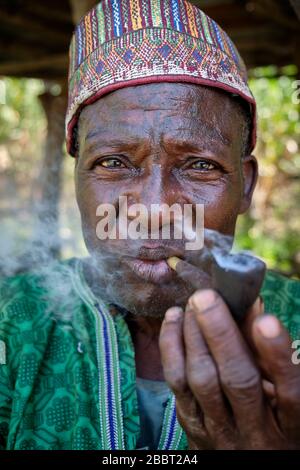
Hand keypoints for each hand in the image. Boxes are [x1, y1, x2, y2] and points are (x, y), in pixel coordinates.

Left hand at [159, 289, 299, 448]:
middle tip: (206, 297)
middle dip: (220, 334)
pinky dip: (172, 347)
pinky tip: (173, 319)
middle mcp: (255, 431)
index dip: (278, 356)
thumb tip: (253, 305)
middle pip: (238, 381)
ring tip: (193, 304)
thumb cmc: (271, 416)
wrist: (246, 458)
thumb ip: (267, 351)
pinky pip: (177, 384)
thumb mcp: (280, 390)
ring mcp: (220, 431)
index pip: (291, 393)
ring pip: (202, 380)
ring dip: (194, 336)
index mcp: (290, 425)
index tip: (266, 321)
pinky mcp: (192, 425)